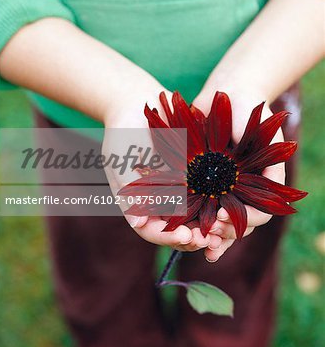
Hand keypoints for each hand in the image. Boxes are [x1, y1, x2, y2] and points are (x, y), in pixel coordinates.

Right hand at [103, 78, 221, 251]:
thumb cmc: (124, 133)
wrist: (137, 105)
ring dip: (204, 230)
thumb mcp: (122, 162)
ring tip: (221, 234)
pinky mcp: (188, 179)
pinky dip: (210, 209)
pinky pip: (200, 200)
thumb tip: (138, 223)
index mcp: (136, 203)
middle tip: (209, 241)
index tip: (186, 236)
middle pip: (172, 232)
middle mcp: (155, 201)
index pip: (150, 230)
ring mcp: (172, 191)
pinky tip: (224, 211)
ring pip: (189, 220)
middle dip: (190, 239)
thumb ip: (131, 191)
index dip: (168, 238)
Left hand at [193, 90, 284, 261]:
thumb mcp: (252, 121)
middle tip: (207, 236)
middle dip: (225, 234)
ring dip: (213, 238)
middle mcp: (246, 189)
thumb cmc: (244, 106)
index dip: (244, 220)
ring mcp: (227, 189)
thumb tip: (260, 163)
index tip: (222, 216)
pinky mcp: (207, 186)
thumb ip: (255, 140)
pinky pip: (205, 211)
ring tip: (198, 244)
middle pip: (241, 225)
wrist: (224, 98)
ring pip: (223, 224)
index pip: (261, 212)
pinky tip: (188, 235)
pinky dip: (198, 225)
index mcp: (263, 181)